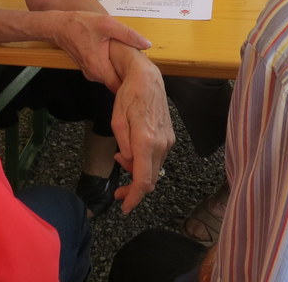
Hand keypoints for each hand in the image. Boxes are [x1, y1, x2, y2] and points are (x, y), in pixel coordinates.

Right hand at [40, 10, 150, 91]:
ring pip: (110, 76)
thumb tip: (146, 44)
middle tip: (140, 65)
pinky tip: (116, 55)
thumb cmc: (80, 24)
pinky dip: (111, 65)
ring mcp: (89, 72)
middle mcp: (93, 74)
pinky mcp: (88, 67)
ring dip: (119, 69)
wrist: (59, 26)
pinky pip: (104, 71)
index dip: (132, 82)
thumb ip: (128, 35)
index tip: (142, 75)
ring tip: (130, 59)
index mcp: (99, 67)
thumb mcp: (107, 24)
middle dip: (128, 75)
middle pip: (116, 81)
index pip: (120, 86)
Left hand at [109, 47, 173, 212]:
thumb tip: (128, 163)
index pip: (142, 180)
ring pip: (154, 170)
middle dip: (133, 189)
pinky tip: (132, 152)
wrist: (147, 79)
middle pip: (150, 179)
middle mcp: (161, 144)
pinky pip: (157, 159)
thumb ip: (123, 147)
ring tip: (121, 159)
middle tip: (118, 192)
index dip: (134, 198)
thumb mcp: (117, 122)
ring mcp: (168, 141)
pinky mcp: (170, 138)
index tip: (125, 207)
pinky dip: (144, 162)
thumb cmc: (128, 97)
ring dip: (138, 173)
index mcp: (145, 141)